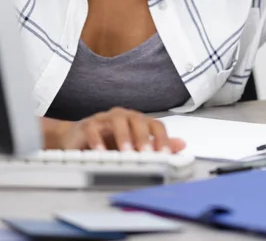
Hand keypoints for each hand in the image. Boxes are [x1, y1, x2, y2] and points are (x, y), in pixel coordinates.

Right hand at [53, 107, 184, 151]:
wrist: (79, 138)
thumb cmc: (109, 141)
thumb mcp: (134, 145)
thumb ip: (156, 145)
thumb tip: (182, 145)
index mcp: (137, 121)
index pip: (155, 124)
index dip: (162, 138)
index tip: (164, 154)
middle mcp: (124, 116)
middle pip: (138, 120)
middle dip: (143, 137)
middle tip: (146, 154)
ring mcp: (106, 118)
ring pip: (117, 120)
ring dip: (123, 136)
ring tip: (126, 152)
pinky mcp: (88, 124)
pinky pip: (94, 128)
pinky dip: (97, 140)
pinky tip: (101, 152)